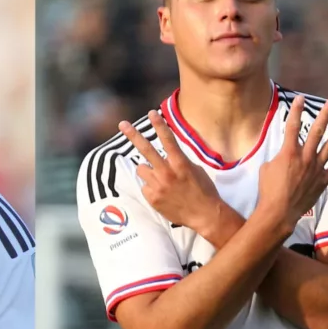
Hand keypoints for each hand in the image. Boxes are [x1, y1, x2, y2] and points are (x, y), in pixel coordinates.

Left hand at [119, 110, 222, 234]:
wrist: (204, 216)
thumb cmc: (204, 191)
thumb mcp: (195, 170)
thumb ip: (179, 160)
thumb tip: (166, 154)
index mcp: (180, 164)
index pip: (168, 140)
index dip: (159, 125)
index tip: (152, 113)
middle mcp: (167, 173)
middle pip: (146, 150)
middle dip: (133, 135)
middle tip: (122, 124)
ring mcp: (158, 186)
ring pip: (142, 169)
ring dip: (147, 170)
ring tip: (160, 178)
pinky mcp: (152, 198)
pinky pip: (144, 186)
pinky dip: (150, 187)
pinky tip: (162, 193)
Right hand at [258, 95, 327, 234]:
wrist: (279, 211)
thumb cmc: (268, 190)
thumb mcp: (266, 168)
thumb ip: (277, 158)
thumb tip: (284, 157)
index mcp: (288, 152)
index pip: (292, 126)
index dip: (296, 110)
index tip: (300, 98)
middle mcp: (305, 157)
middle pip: (317, 131)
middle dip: (326, 114)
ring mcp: (315, 168)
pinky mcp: (322, 180)